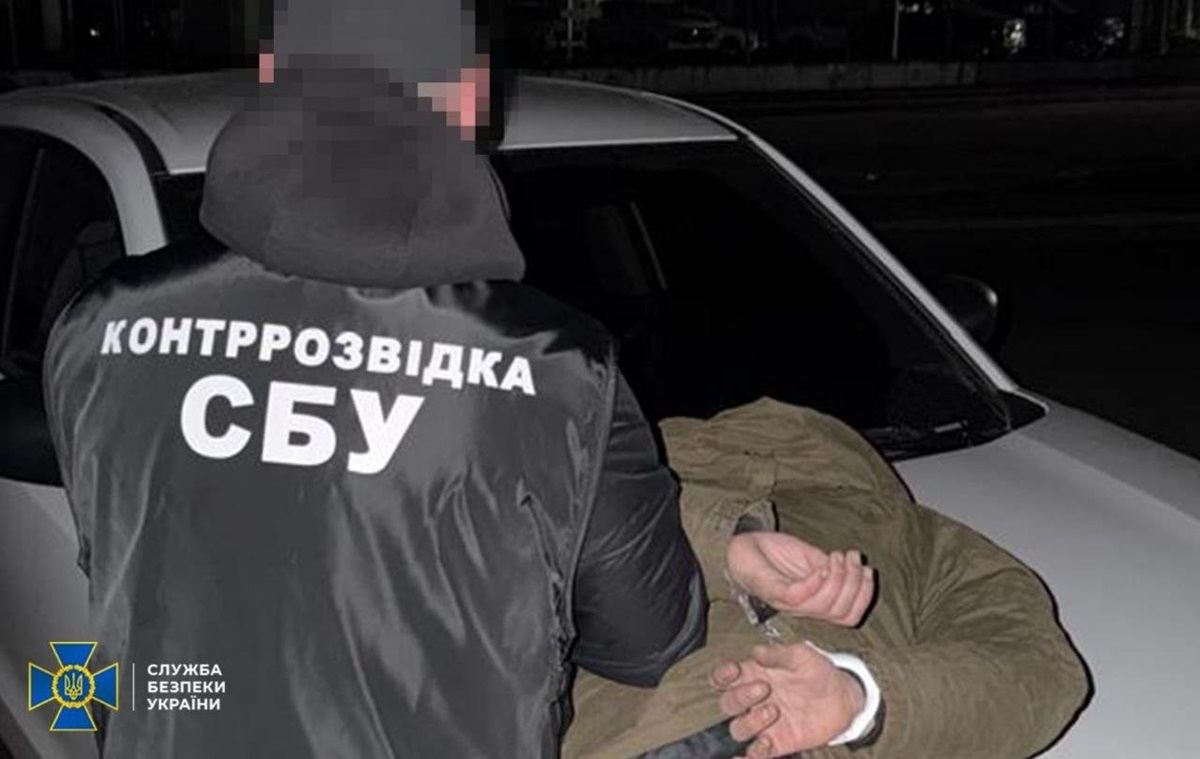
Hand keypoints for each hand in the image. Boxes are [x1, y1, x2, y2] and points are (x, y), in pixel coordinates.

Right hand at [711, 643, 866, 757]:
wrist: (842, 697)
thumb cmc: (818, 672)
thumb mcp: (800, 655)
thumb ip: (777, 654)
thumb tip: (755, 652)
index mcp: (753, 676)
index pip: (723, 679)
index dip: (721, 676)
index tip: (733, 671)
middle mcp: (754, 701)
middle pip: (727, 704)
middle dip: (739, 697)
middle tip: (764, 688)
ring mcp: (763, 724)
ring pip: (738, 729)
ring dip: (750, 722)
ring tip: (774, 710)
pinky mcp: (777, 743)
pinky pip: (755, 754)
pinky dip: (752, 754)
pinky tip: (765, 743)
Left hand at [726, 532, 874, 626]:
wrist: (743, 545)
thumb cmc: (775, 554)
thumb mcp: (812, 559)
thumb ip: (833, 568)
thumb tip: (858, 569)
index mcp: (816, 602)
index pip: (850, 616)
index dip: (865, 595)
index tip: (867, 569)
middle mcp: (804, 608)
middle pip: (842, 613)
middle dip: (855, 584)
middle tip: (851, 558)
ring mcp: (788, 602)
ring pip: (824, 606)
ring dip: (838, 579)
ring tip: (837, 556)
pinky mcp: (772, 591)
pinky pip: (799, 596)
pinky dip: (815, 581)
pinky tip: (820, 564)